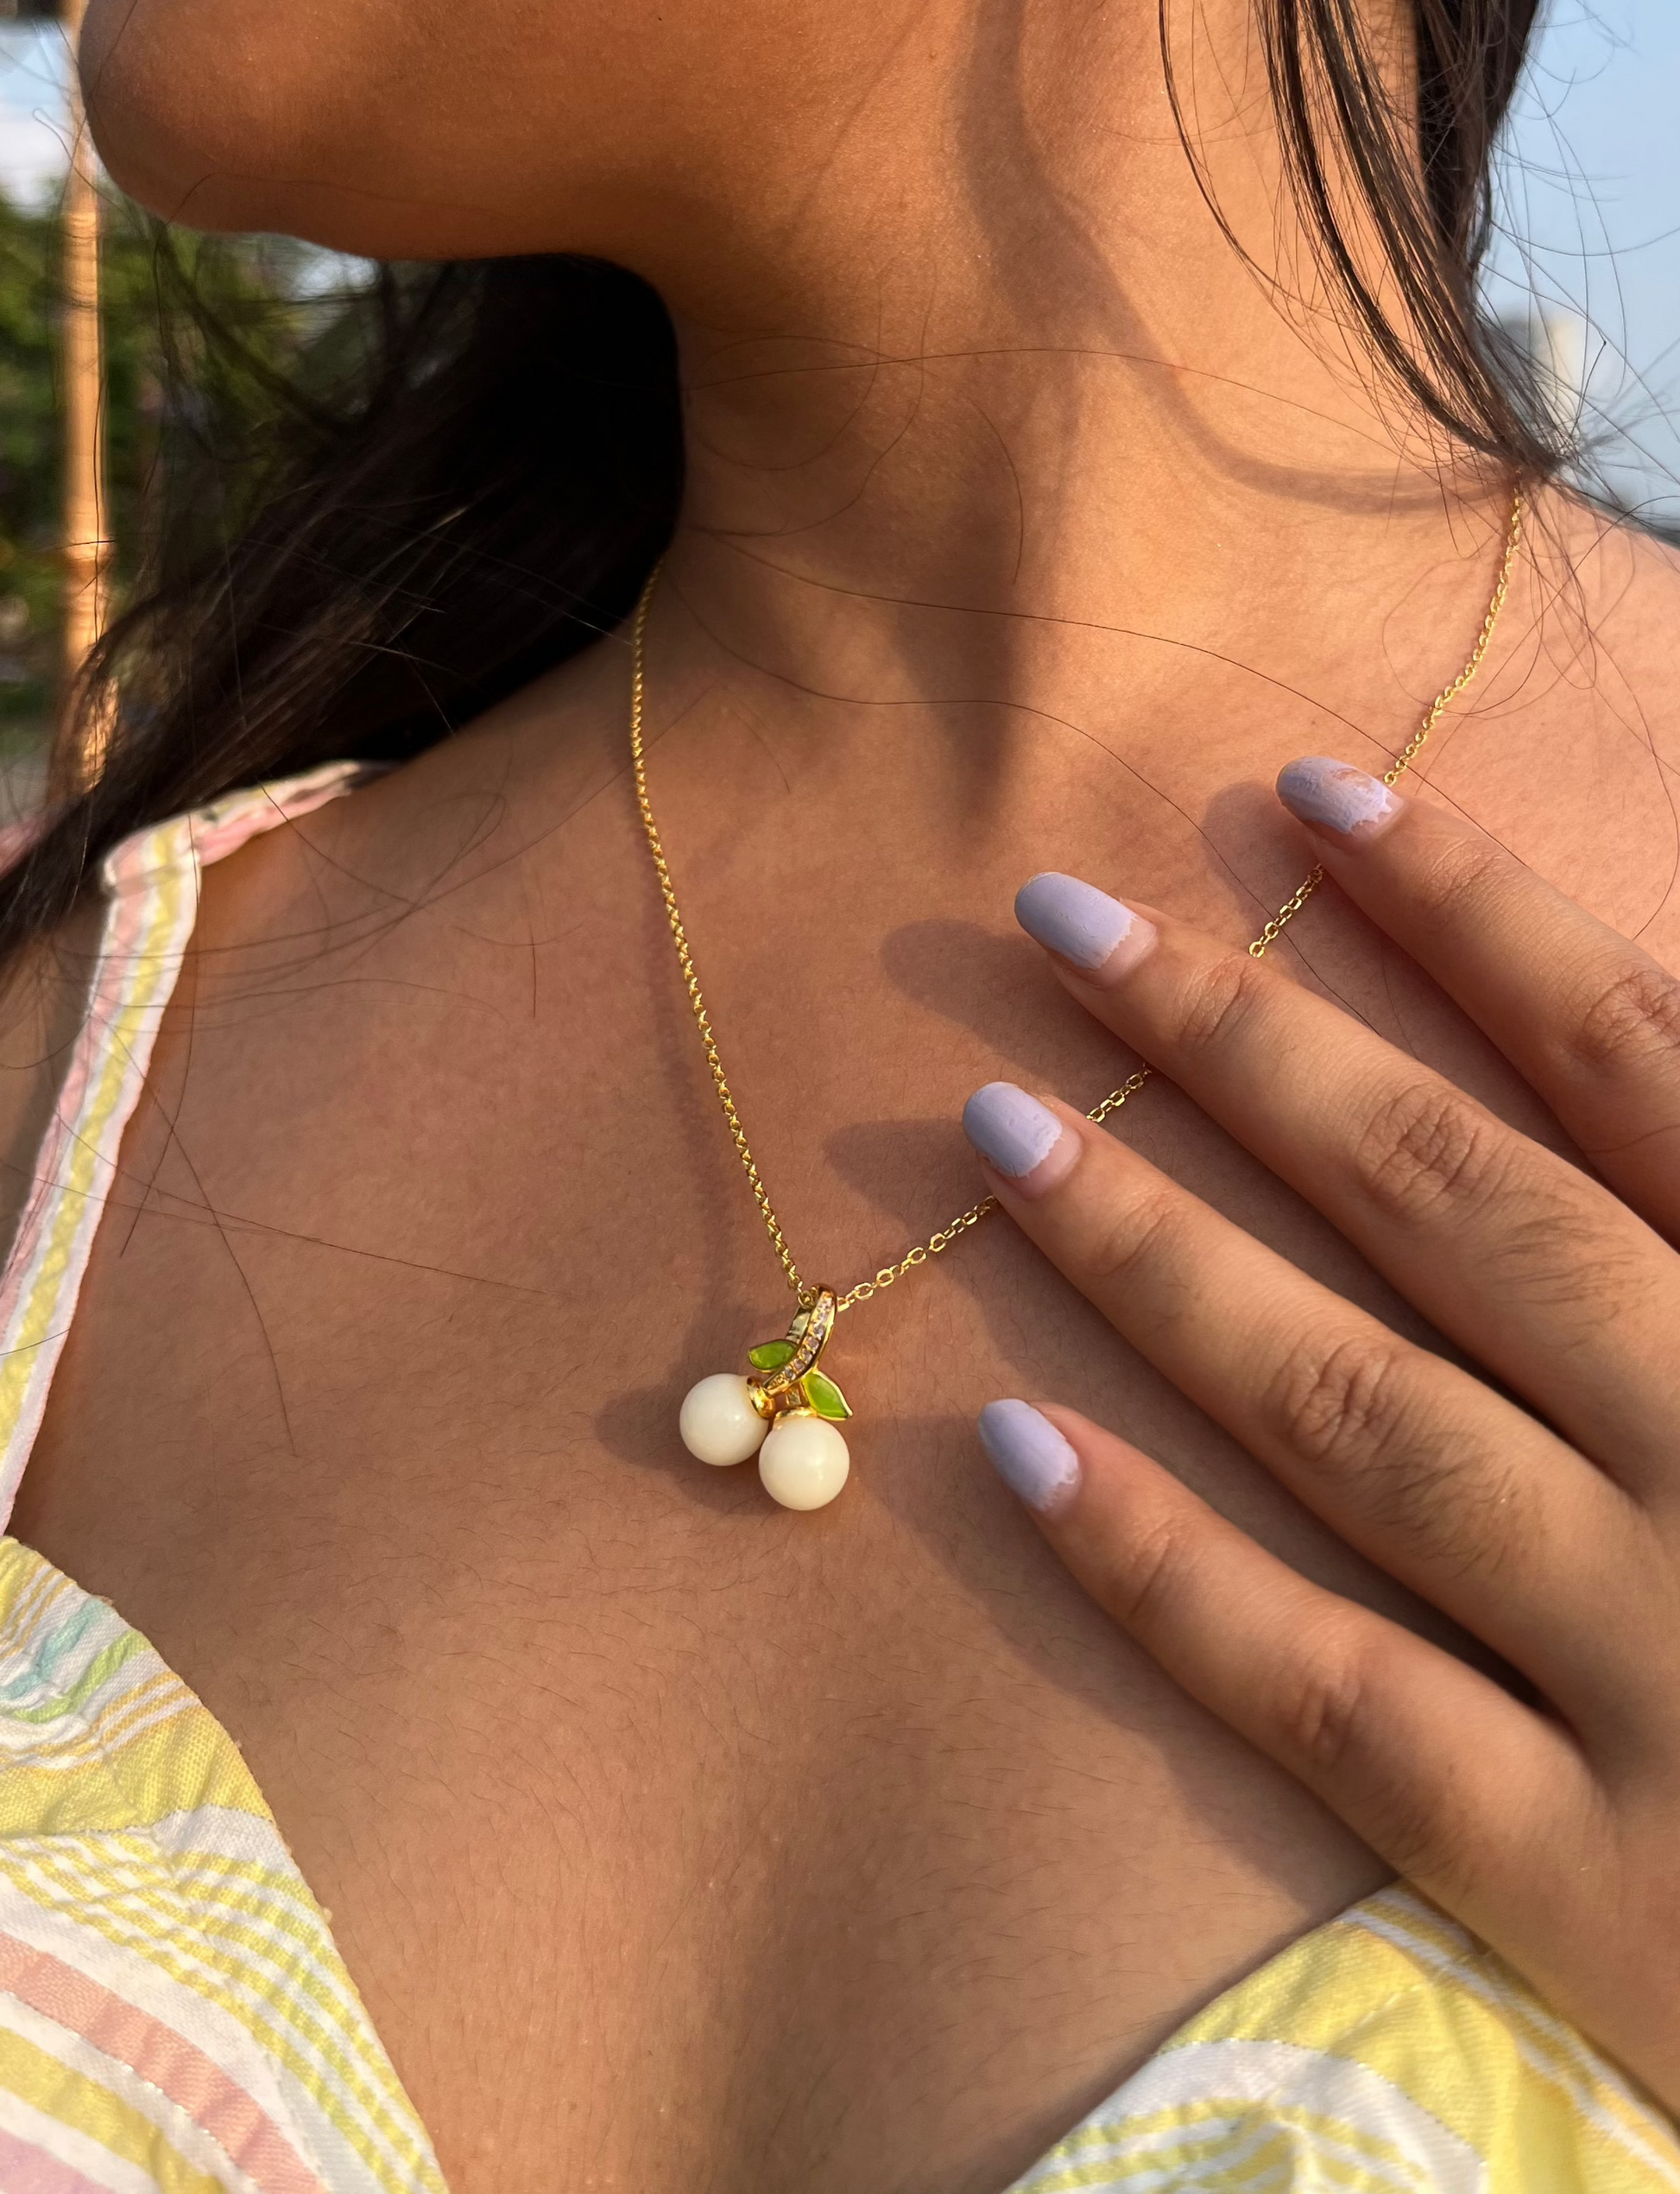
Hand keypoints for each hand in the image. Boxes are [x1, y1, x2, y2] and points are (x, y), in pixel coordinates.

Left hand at [960, 755, 1679, 2109]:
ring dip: (1163, 1259)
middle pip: (1455, 1202)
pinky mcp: (1597, 1883)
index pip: (1632, 1059)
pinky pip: (1340, 1697)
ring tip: (997, 1129)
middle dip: (1250, 1044)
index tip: (1308, 794)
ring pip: (1363, 1413)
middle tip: (1060, 918)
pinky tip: (1018, 1452)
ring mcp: (1670, 1667)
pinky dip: (1172, 1572)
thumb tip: (1634, 1028)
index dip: (1472, 910)